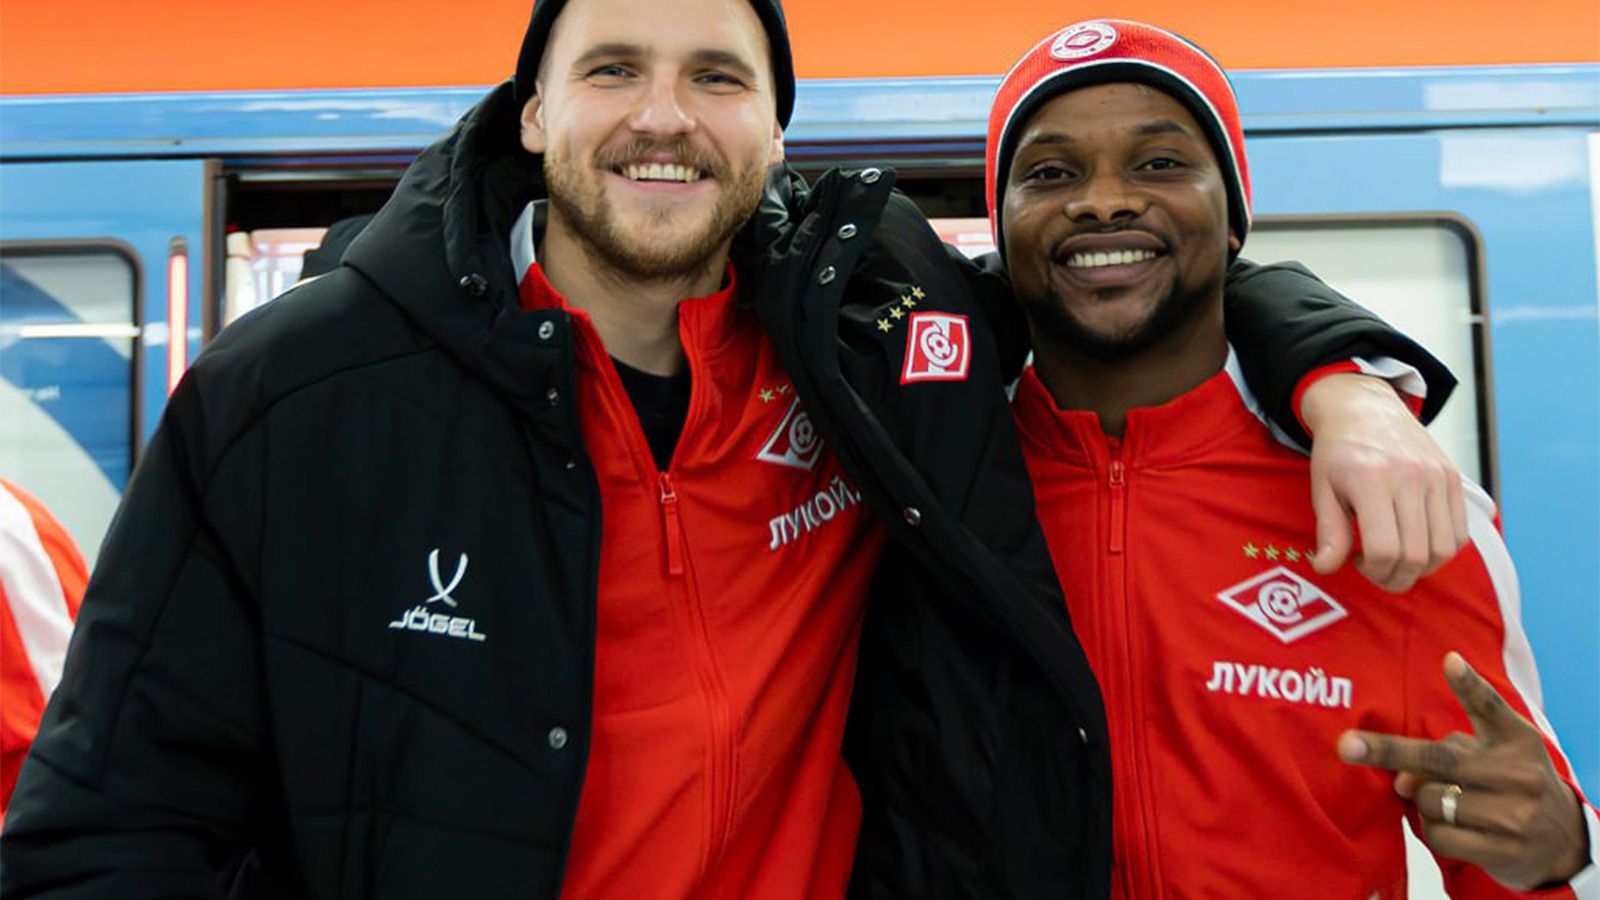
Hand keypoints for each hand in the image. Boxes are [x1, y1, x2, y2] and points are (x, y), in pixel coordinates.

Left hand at [1301, 373, 1466, 591]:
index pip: (1384, 548)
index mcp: (1372, 479)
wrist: (1364, 408)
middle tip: (1376, 570)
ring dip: (1420, 569)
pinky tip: (1416, 543)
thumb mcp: (1321, 488)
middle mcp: (1411, 478)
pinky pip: (1460, 533)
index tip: (1357, 562)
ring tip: (1396, 559)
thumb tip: (1326, 568)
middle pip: (1417, 555)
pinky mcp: (1453, 479)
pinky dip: (1441, 551)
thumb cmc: (1338, 452)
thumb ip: (1329, 530)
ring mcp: (1437, 478)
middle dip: (1395, 577)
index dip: (1372, 570)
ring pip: (1443, 549)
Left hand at [1336, 653, 1588, 888]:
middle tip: (1347, 746)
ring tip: (1453, 805)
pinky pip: (1438, 835)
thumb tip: (1400, 782)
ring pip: (1429, 800)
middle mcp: (1517, 773)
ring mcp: (1513, 814)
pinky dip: (1434, 830)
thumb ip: (1449, 753)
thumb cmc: (1513, 787)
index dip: (1469, 684)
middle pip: (1439, 759)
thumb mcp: (1498, 757)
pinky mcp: (1503, 850)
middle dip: (1388, 752)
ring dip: (1423, 802)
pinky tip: (1457, 829)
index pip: (1490, 708)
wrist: (1565, 843)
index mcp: (1516, 740)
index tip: (1450, 662)